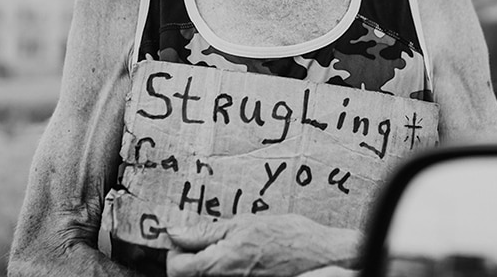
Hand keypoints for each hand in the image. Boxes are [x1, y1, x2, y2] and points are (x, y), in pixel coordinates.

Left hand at [165, 214, 359, 276]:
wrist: (321, 258)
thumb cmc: (289, 239)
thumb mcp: (244, 224)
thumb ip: (206, 232)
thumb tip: (177, 232)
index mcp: (219, 266)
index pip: (176, 267)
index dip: (176, 249)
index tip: (186, 236)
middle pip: (185, 276)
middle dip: (188, 257)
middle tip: (202, 241)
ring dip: (205, 263)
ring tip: (224, 248)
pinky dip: (221, 269)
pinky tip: (236, 259)